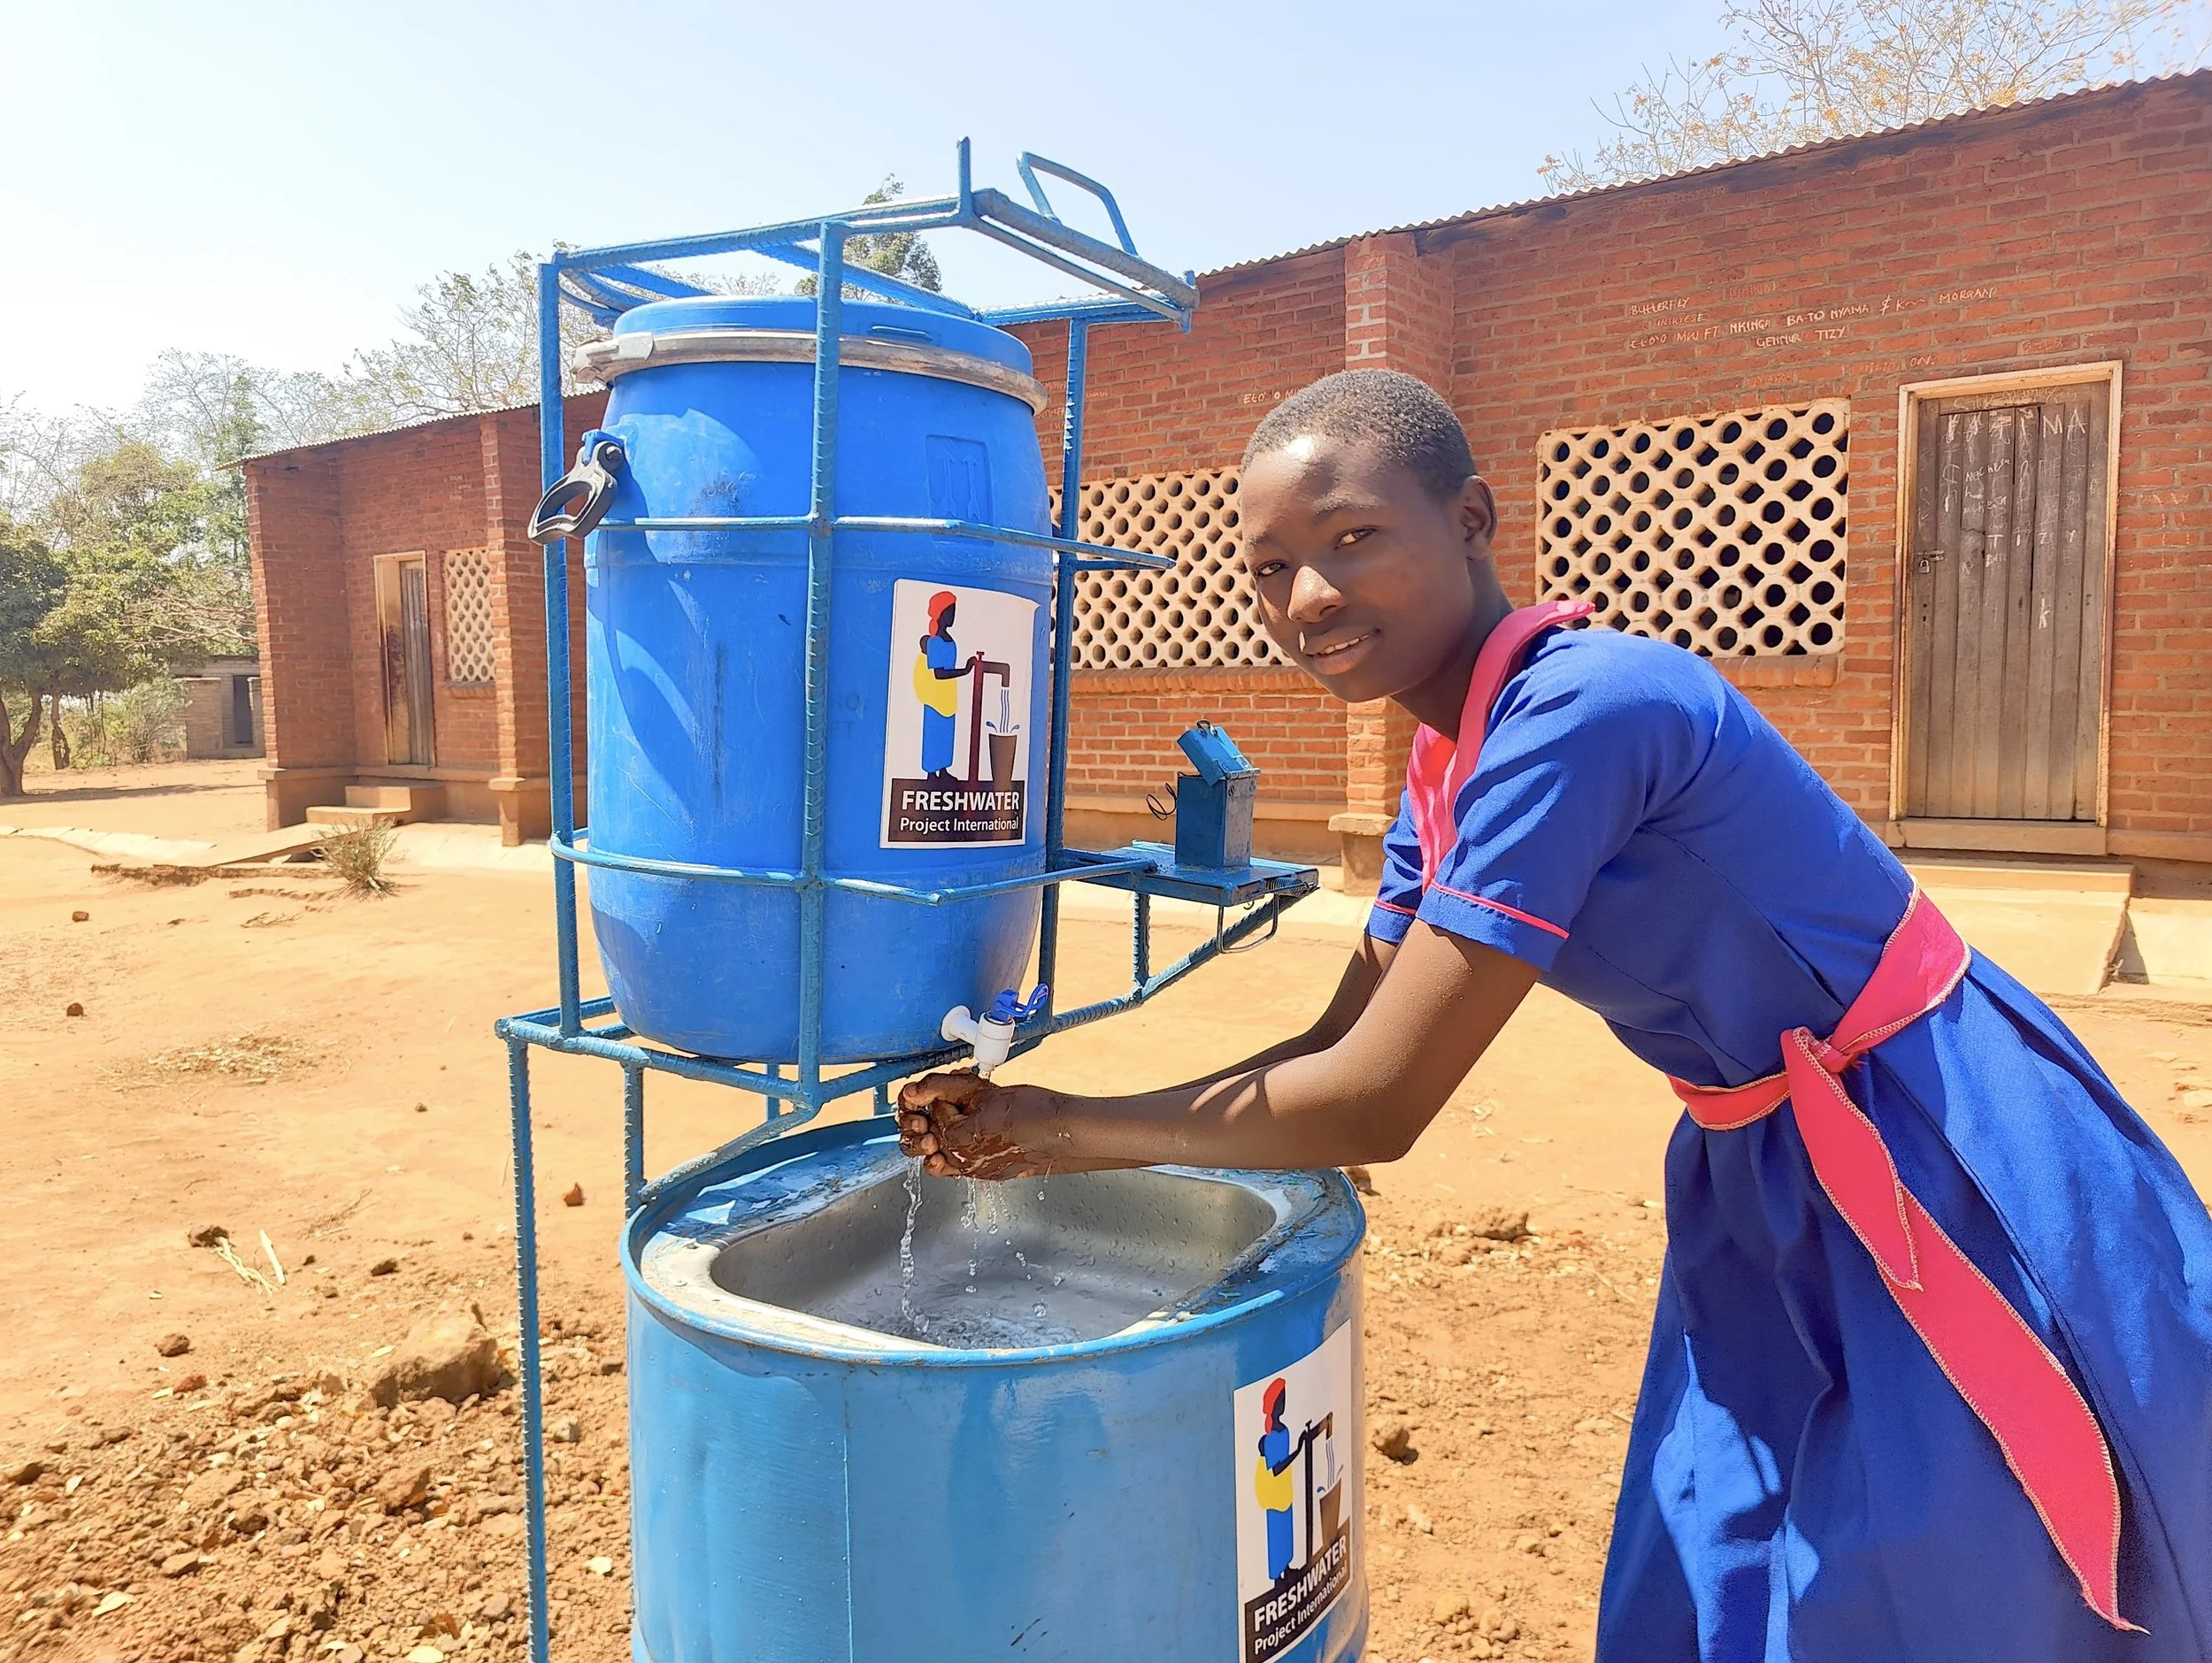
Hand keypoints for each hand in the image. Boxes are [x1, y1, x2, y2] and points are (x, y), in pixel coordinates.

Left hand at [896, 1073, 1053, 1178]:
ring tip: (972, 1114)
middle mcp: (962, 1162)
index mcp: (956, 1140)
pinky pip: (966, 1161)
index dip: (946, 1094)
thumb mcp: (981, 1090)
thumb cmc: (1030, 1111)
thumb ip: (944, 1087)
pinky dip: (967, 1145)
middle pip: (935, 1135)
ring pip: (947, 1151)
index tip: (962, 1085)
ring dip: (952, 1131)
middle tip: (964, 1099)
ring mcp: (977, 1171)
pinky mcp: (990, 1173)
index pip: (936, 1112)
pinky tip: (983, 1130)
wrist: (1060, 1132)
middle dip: (944, 1114)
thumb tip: (915, 1090)